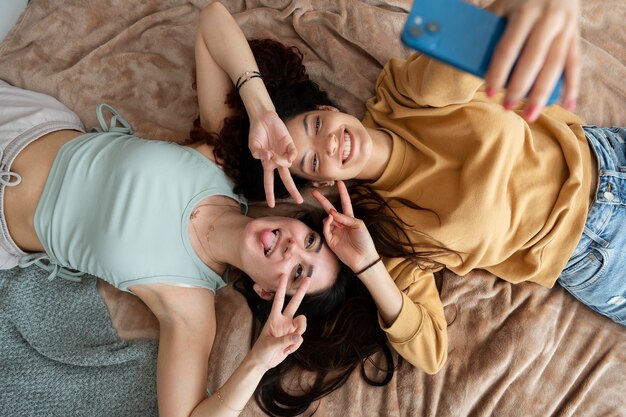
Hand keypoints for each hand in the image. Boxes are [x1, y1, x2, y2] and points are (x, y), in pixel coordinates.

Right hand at [248, 110, 303, 206]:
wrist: (262, 118)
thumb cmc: (256, 134)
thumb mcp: (253, 146)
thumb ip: (259, 154)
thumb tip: (269, 157)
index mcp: (267, 164)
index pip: (269, 183)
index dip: (270, 194)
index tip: (271, 205)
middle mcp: (277, 161)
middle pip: (286, 179)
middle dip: (292, 190)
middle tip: (299, 201)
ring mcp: (284, 153)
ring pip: (288, 166)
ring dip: (281, 162)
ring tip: (272, 152)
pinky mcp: (290, 144)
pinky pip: (293, 154)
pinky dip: (290, 156)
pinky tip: (286, 155)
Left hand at [248, 275, 308, 369]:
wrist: (262, 362)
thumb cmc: (261, 351)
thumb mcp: (270, 345)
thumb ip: (285, 340)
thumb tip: (299, 336)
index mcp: (274, 318)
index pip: (279, 300)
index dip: (281, 288)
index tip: (284, 275)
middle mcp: (283, 321)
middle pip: (295, 303)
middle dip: (301, 291)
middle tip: (308, 278)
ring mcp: (289, 329)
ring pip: (302, 324)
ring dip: (298, 333)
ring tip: (287, 345)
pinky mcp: (293, 337)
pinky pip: (300, 339)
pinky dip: (294, 347)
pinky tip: (285, 351)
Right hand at [311, 181, 379, 273]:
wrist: (363, 258)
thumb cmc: (365, 241)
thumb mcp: (358, 224)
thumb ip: (345, 217)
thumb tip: (331, 213)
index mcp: (350, 219)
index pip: (345, 203)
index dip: (342, 193)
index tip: (340, 182)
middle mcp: (341, 224)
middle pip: (330, 210)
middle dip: (323, 201)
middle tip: (314, 192)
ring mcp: (335, 232)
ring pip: (327, 219)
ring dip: (329, 216)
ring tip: (332, 216)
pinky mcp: (331, 241)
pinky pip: (326, 229)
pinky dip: (326, 223)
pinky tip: (329, 220)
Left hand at [485, 0, 580, 120]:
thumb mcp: (504, 4)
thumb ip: (487, 25)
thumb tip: (456, 48)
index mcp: (526, 11)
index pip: (509, 47)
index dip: (499, 71)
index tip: (489, 92)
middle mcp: (549, 19)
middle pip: (533, 59)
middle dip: (519, 87)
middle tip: (507, 107)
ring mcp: (566, 28)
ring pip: (556, 65)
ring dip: (542, 93)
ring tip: (530, 115)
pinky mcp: (576, 36)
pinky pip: (576, 65)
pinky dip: (573, 88)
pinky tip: (567, 107)